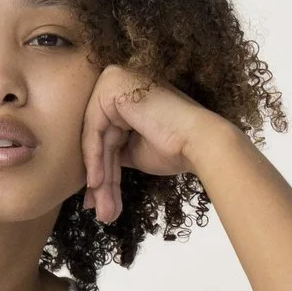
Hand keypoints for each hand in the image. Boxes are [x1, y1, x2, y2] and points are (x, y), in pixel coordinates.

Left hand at [80, 62, 232, 225]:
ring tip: (103, 208)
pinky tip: (97, 183)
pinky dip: (93, 158)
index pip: (104, 137)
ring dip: (99, 178)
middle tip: (102, 210)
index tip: (99, 201)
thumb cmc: (175, 147)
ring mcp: (114, 80)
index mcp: (125, 94)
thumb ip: (112, 153)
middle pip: (100, 139)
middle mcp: (118, 81)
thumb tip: (92, 180)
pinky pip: (93, 129)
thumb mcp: (134, 151)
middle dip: (101, 180)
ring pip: (95, 138)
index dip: (102, 171)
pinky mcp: (112, 86)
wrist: (200, 141)